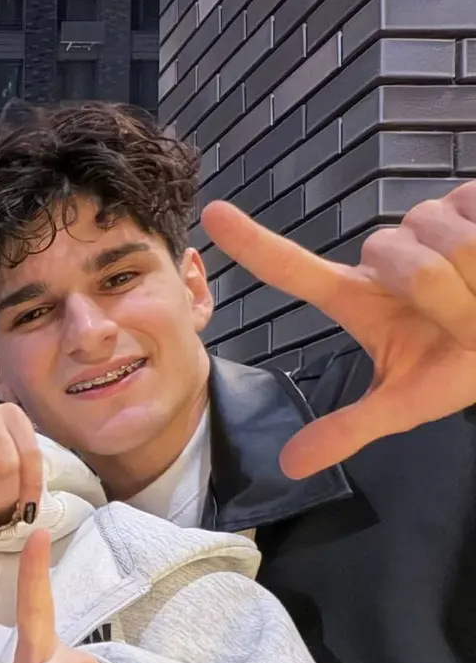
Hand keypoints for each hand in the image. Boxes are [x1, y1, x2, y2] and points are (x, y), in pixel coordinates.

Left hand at [203, 190, 475, 476]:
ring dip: (475, 283)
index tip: (212, 215)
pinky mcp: (469, 197)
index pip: (294, 269)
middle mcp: (384, 254)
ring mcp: (426, 220)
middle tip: (467, 324)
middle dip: (442, 298)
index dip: (253, 243)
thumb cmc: (460, 365)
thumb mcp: (406, 403)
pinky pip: (475, 221)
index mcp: (357, 296)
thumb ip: (349, 430)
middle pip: (397, 263)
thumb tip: (290, 465)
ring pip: (441, 243)